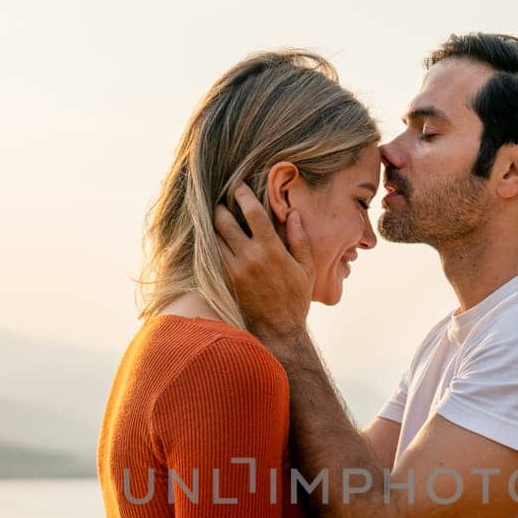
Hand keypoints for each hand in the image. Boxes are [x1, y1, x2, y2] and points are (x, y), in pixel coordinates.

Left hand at [212, 182, 314, 336]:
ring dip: (213, 226)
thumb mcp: (306, 269)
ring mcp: (233, 270)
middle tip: (222, 202)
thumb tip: (293, 213)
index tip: (238, 186)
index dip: (243, 195)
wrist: (278, 330)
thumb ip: (299, 240)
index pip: (252, 213)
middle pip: (224, 222)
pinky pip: (211, 256)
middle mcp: (249, 258)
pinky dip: (211, 245)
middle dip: (221, 208)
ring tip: (216, 218)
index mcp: (271, 250)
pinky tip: (214, 240)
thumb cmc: (296, 299)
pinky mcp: (224, 282)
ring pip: (213, 238)